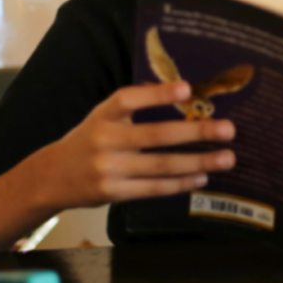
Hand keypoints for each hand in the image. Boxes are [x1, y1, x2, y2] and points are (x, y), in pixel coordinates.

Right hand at [44, 81, 236, 209]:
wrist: (53, 176)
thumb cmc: (90, 139)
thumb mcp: (104, 116)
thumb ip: (135, 107)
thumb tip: (183, 94)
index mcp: (103, 114)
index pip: (129, 98)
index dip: (157, 94)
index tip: (187, 88)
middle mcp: (105, 139)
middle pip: (156, 135)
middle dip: (195, 131)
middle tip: (229, 129)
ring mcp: (109, 169)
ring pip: (161, 166)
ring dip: (198, 162)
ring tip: (227, 158)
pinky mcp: (113, 193)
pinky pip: (153, 188)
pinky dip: (180, 183)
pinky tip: (202, 177)